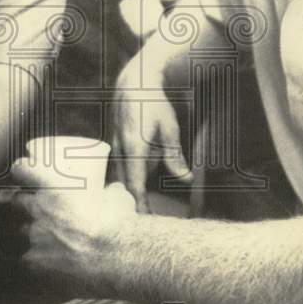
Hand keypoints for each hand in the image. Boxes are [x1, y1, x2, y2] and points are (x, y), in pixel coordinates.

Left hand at [12, 158, 136, 288]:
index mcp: (54, 186)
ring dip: (31, 232)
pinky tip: (48, 262)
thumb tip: (113, 190)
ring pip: (22, 231)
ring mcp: (35, 236)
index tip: (24, 171)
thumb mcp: (118, 196)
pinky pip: (28, 259)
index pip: (22, 169)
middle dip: (24, 204)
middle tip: (38, 207)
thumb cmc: (118, 222)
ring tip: (47, 237)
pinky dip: (36, 260)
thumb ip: (109, 191)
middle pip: (17, 202)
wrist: (119, 256)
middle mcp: (39, 209)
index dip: (21, 170)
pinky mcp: (37, 262)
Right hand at [109, 63, 190, 211]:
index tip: (144, 220)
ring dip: (133, 188)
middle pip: (126, 184)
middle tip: (144, 220)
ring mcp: (116, 145)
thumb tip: (186, 179)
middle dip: (133, 202)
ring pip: (124, 174)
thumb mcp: (170, 128)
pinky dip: (131, 175)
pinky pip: (122, 165)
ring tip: (141, 202)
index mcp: (134, 147)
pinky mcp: (116, 143)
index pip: (135, 184)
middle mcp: (120, 149)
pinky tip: (139, 177)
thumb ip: (175, 156)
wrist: (135, 83)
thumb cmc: (154, 103)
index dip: (139, 204)